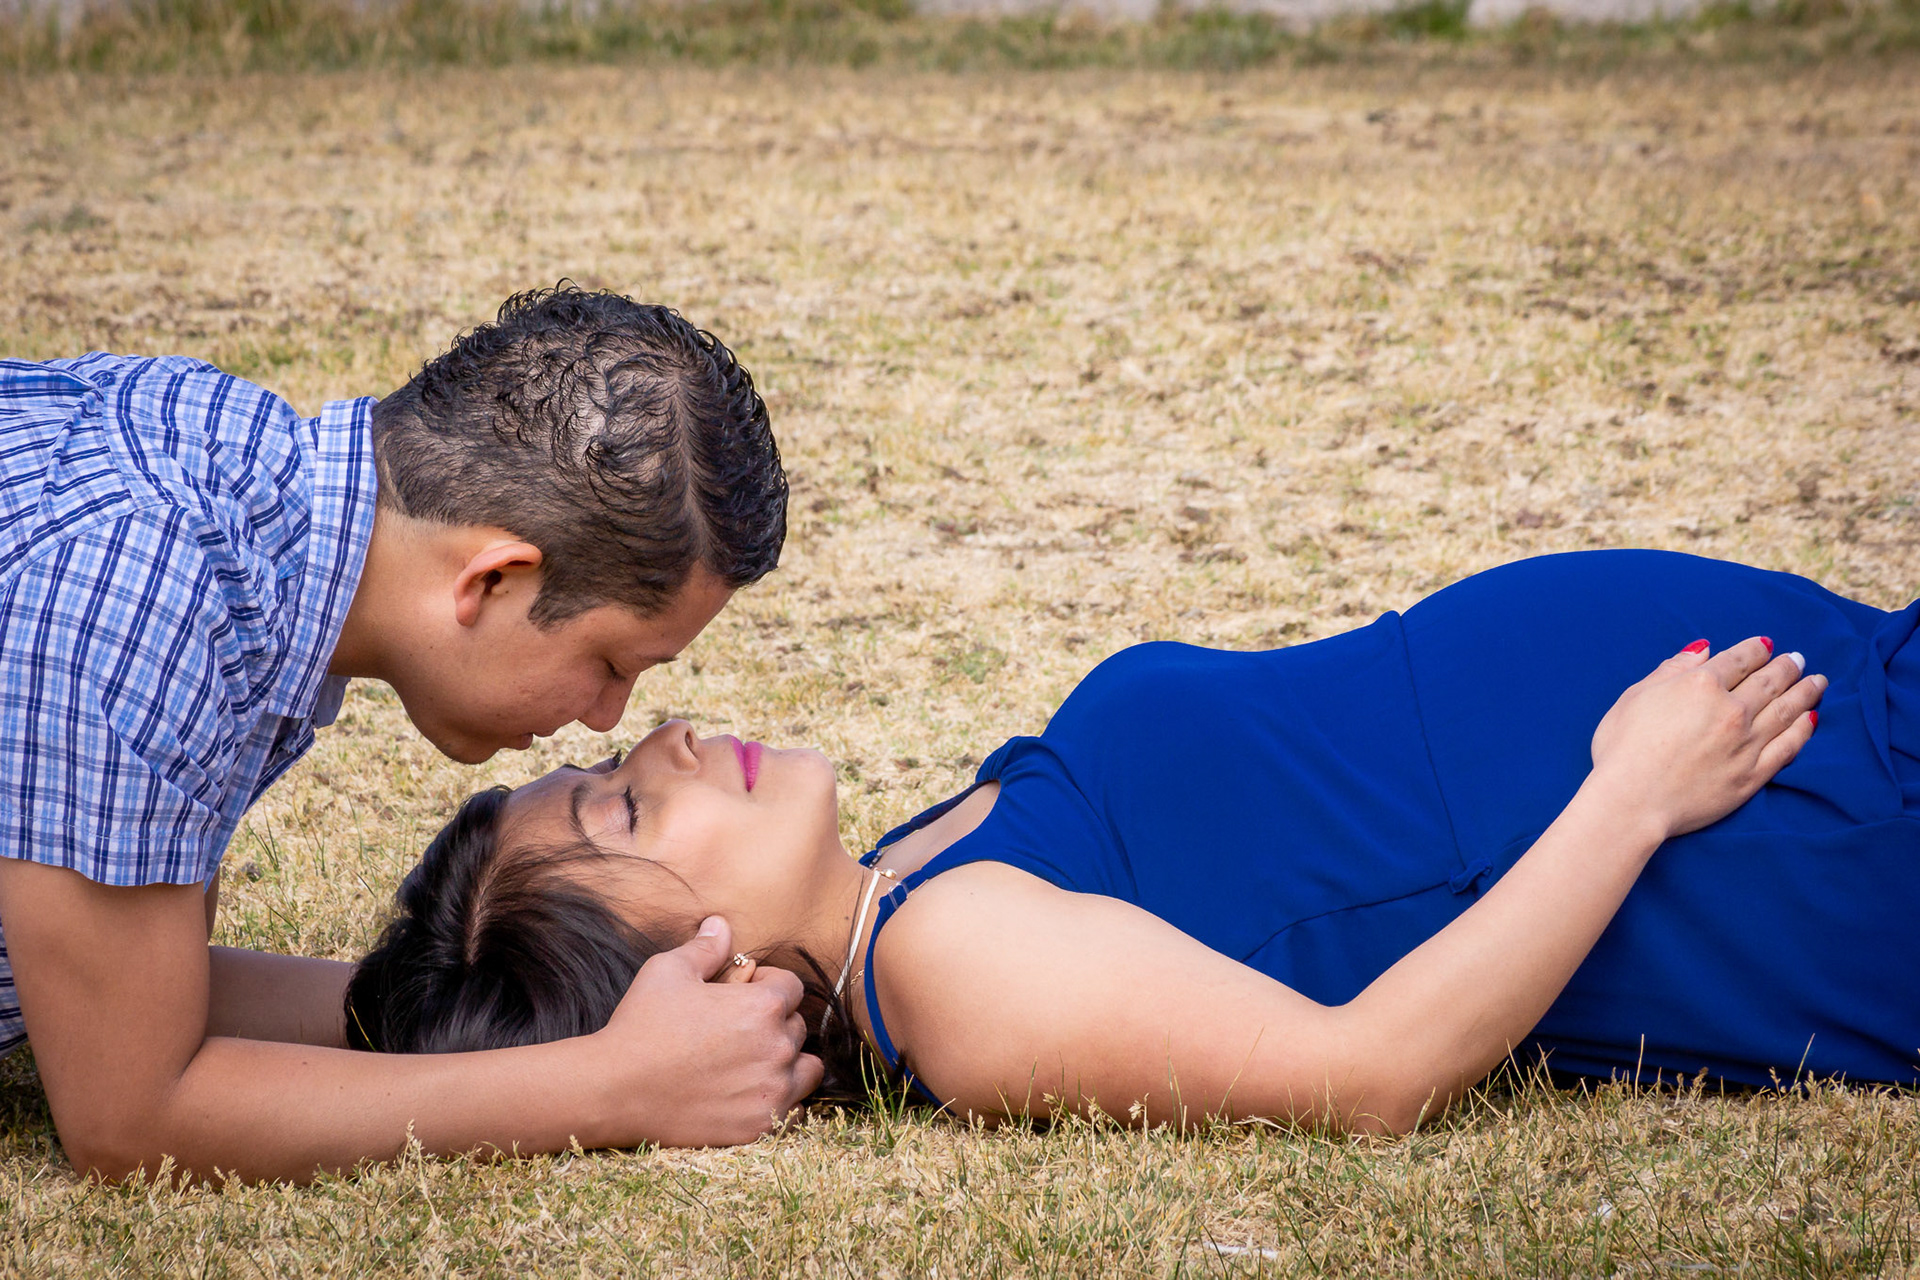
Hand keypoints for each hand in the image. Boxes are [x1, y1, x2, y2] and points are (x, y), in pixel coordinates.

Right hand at [588, 916, 823, 1147]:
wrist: (615, 1089)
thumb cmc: (641, 1025)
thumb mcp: (668, 971)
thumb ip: (706, 948)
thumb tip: (721, 923)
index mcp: (762, 1006)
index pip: (792, 987)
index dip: (768, 986)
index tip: (741, 995)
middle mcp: (777, 1048)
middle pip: (797, 1027)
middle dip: (774, 1024)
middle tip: (737, 1030)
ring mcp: (772, 1091)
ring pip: (806, 1069)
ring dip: (788, 1062)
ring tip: (753, 1062)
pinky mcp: (760, 1126)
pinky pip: (795, 1110)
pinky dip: (782, 1101)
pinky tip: (752, 1094)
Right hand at [1590, 637, 1825, 838]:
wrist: (1630, 801)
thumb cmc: (1622, 749)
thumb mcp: (1635, 697)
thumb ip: (1671, 671)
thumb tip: (1702, 651)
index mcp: (1700, 684)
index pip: (1739, 658)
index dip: (1755, 649)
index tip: (1766, 645)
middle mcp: (1731, 709)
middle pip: (1769, 680)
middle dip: (1788, 666)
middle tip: (1799, 659)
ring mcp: (1747, 742)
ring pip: (1787, 710)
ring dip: (1805, 692)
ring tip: (1818, 682)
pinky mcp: (1753, 774)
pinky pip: (1788, 747)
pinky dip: (1803, 730)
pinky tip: (1811, 719)